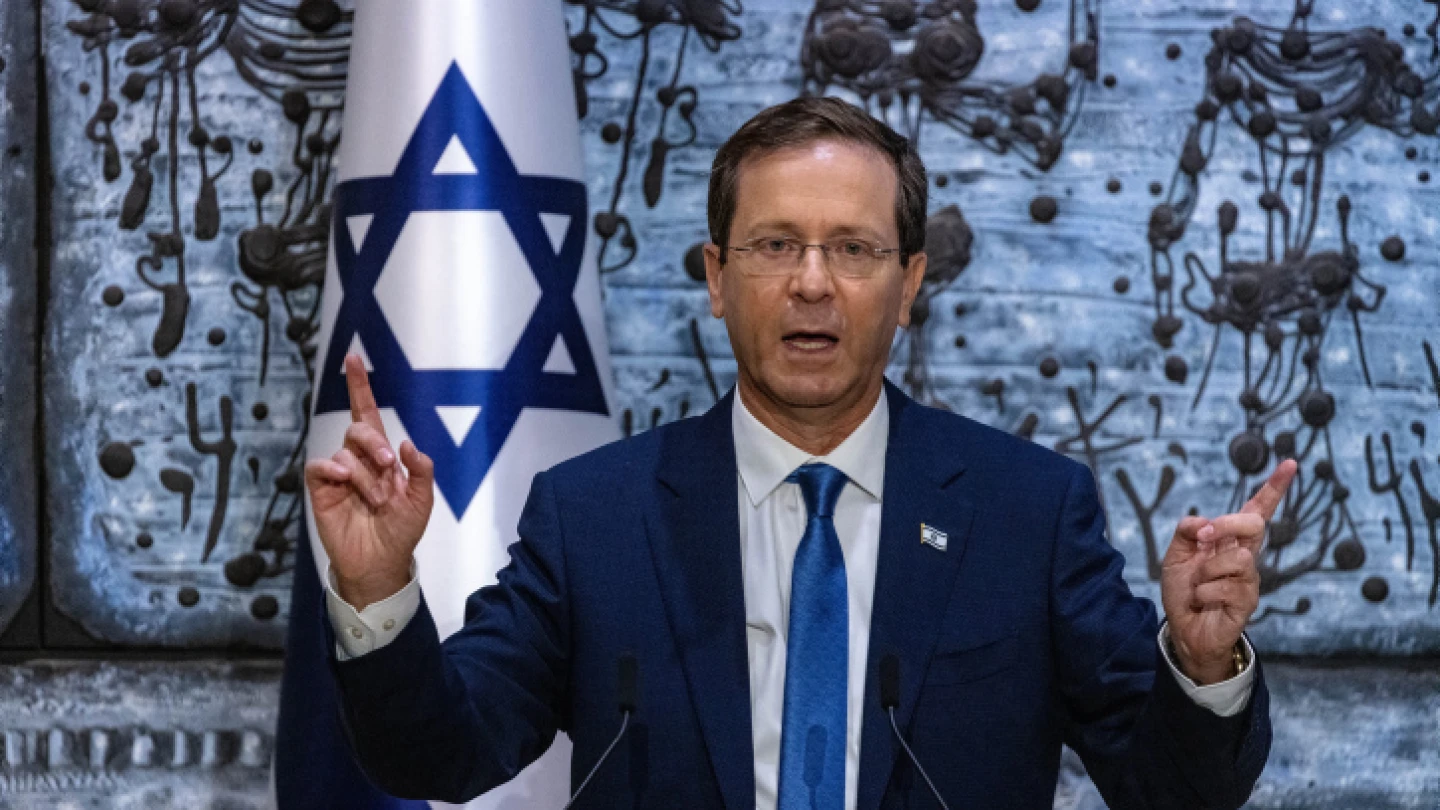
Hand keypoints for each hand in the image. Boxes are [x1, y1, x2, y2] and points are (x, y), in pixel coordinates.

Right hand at [304, 354, 435, 609]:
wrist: (382, 562)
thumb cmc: (402, 530)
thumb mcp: (422, 499)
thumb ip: (421, 470)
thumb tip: (406, 443)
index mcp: (382, 455)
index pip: (368, 413)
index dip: (360, 387)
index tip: (353, 359)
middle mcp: (358, 459)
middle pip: (359, 429)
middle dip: (374, 443)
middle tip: (388, 465)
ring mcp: (339, 474)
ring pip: (346, 452)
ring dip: (365, 474)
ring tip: (376, 498)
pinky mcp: (322, 490)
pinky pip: (319, 466)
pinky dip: (332, 468)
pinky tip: (345, 479)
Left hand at [1160, 459, 1296, 683]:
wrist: (1183, 629)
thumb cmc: (1184, 590)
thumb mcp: (1175, 553)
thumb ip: (1187, 530)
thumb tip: (1204, 524)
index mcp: (1230, 541)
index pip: (1257, 510)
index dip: (1274, 488)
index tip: (1290, 464)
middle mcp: (1246, 556)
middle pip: (1254, 524)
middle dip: (1225, 524)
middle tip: (1202, 539)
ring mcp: (1250, 580)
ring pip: (1236, 558)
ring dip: (1206, 570)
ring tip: (1199, 585)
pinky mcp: (1247, 602)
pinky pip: (1224, 587)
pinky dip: (1203, 592)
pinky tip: (1203, 601)